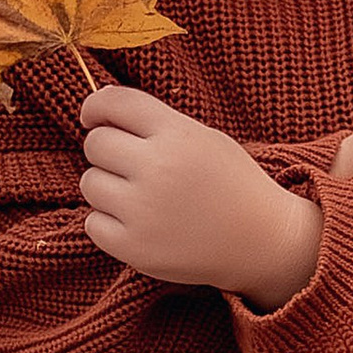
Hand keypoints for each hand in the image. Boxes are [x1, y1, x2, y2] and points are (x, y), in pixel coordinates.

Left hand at [77, 87, 322, 309]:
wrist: (263, 241)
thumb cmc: (232, 184)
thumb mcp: (205, 138)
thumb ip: (155, 121)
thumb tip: (97, 108)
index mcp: (178, 135)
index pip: (113, 104)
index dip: (95, 107)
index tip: (93, 117)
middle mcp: (158, 169)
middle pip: (96, 144)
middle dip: (107, 150)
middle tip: (132, 164)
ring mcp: (143, 211)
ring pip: (90, 183)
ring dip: (108, 187)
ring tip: (141, 196)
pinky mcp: (134, 248)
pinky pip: (93, 223)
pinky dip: (110, 222)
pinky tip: (140, 222)